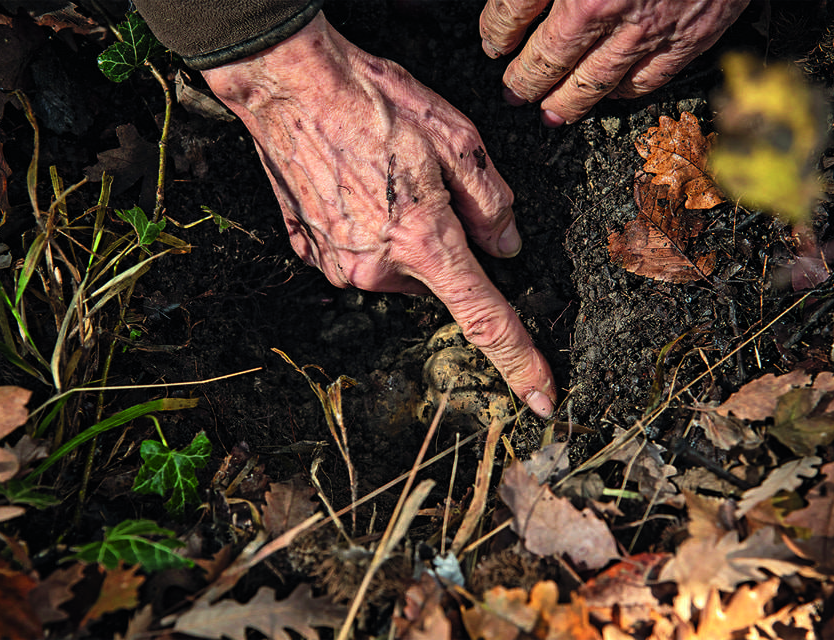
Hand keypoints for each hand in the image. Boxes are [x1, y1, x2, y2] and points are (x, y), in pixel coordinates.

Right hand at [201, 12, 555, 416]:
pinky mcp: (309, 251)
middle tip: (431, 186)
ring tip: (385, 175)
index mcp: (424, 244)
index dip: (522, 363)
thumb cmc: (372, 102)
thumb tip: (507, 245)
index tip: (544, 401)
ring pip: (397, 267)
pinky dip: (368, 229)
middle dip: (446, 245)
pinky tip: (357, 184)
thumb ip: (493, 204)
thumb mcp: (458, 140)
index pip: (487, 320)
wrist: (289, 84)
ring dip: (405, 235)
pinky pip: (359, 255)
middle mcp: (377, 270)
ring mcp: (338, 266)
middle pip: (438, 279)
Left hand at [480, 0, 749, 125]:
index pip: (510, 13)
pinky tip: (610, 94)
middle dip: (523, 79)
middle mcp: (601, 5)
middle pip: (547, 59)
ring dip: (563, 101)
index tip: (493, 40)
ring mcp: (648, 27)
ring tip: (548, 110)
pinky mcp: (691, 35)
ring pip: (592, 82)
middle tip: (512, 90)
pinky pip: (646, 81)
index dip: (496, 31)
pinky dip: (621, 93)